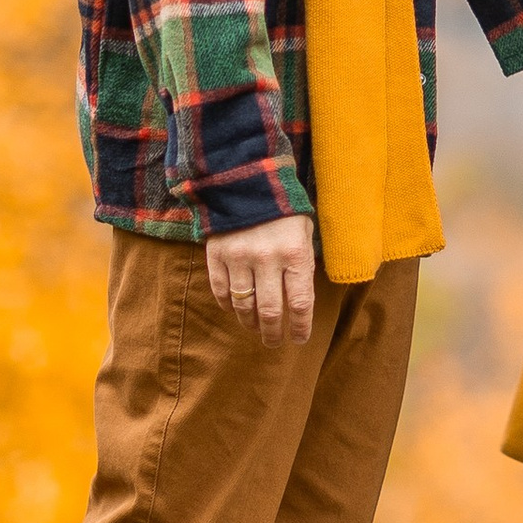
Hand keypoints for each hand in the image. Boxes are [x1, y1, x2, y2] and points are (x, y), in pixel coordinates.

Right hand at [205, 215, 315, 343]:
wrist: (247, 180)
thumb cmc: (284, 209)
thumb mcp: (304, 231)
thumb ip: (303, 264)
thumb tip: (302, 301)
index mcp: (295, 253)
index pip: (300, 303)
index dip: (301, 327)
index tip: (299, 339)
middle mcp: (267, 259)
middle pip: (270, 312)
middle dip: (273, 333)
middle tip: (274, 342)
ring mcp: (239, 258)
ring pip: (244, 306)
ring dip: (250, 323)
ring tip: (256, 328)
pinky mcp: (217, 255)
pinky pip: (221, 291)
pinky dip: (228, 305)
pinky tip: (235, 309)